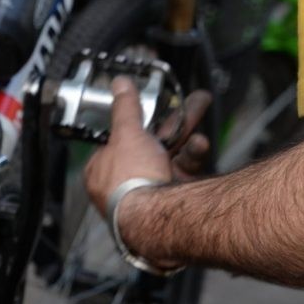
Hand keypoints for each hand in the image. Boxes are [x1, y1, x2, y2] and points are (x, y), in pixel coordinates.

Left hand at [83, 77, 211, 214]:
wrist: (158, 218)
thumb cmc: (130, 180)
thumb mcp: (126, 133)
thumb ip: (125, 107)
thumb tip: (119, 85)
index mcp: (101, 170)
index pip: (118, 140)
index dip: (136, 122)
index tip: (152, 106)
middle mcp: (124, 184)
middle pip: (151, 145)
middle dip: (174, 121)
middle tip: (193, 102)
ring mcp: (150, 193)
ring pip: (172, 155)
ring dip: (188, 132)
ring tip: (202, 107)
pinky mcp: (174, 200)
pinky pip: (184, 172)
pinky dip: (193, 155)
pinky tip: (201, 143)